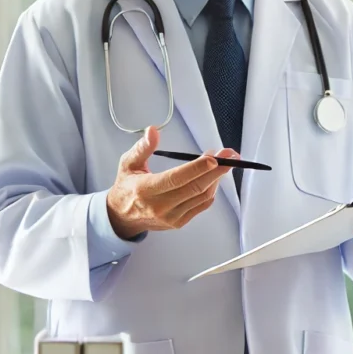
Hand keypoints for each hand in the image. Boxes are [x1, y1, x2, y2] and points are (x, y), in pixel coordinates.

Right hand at [105, 126, 234, 238]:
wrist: (122, 216)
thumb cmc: (127, 187)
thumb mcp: (128, 163)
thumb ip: (142, 147)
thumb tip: (153, 131)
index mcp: (146, 189)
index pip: (176, 179)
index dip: (197, 168)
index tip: (213, 158)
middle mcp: (159, 206)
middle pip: (195, 188)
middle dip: (216, 170)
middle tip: (229, 155)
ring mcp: (171, 217)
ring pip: (202, 196)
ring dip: (216, 178)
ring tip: (224, 162)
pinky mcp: (179, 222)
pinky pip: (202, 205)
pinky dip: (211, 190)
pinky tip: (214, 177)